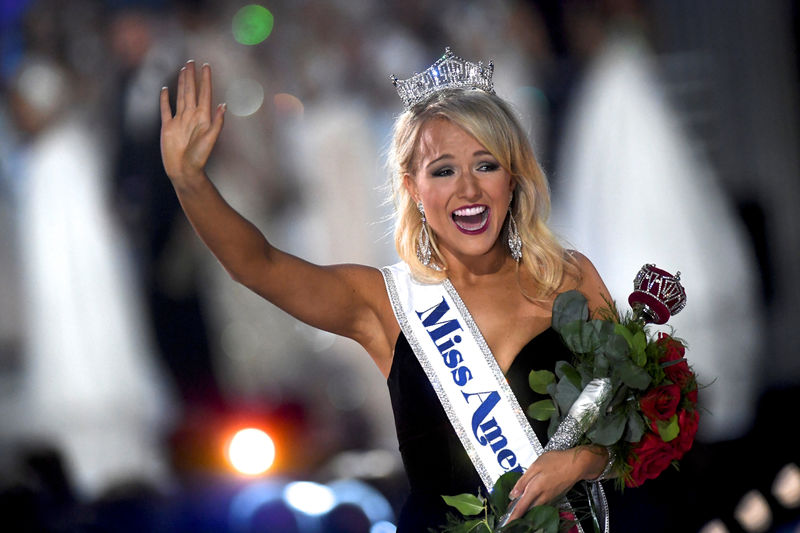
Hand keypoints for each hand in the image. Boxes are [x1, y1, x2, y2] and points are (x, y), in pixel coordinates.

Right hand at [160, 60, 224, 182]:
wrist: (184, 171)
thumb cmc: (199, 158)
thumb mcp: (210, 139)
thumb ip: (217, 123)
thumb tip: (224, 106)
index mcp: (203, 117)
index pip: (204, 94)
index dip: (206, 80)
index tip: (206, 66)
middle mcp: (191, 116)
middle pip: (191, 91)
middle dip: (192, 77)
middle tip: (192, 62)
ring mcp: (179, 120)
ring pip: (180, 96)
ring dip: (181, 83)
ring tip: (183, 70)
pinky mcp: (167, 126)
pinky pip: (166, 109)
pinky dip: (165, 99)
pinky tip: (165, 89)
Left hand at [503, 450, 582, 522]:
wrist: (577, 464)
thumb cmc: (558, 462)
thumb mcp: (535, 466)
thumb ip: (523, 480)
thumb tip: (513, 493)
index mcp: (536, 489)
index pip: (521, 507)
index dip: (513, 517)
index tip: (506, 524)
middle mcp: (543, 497)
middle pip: (528, 510)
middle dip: (519, 514)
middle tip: (510, 515)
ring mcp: (550, 498)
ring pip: (535, 508)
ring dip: (526, 509)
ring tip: (518, 508)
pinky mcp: (554, 497)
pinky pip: (542, 504)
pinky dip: (534, 505)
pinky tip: (532, 499)